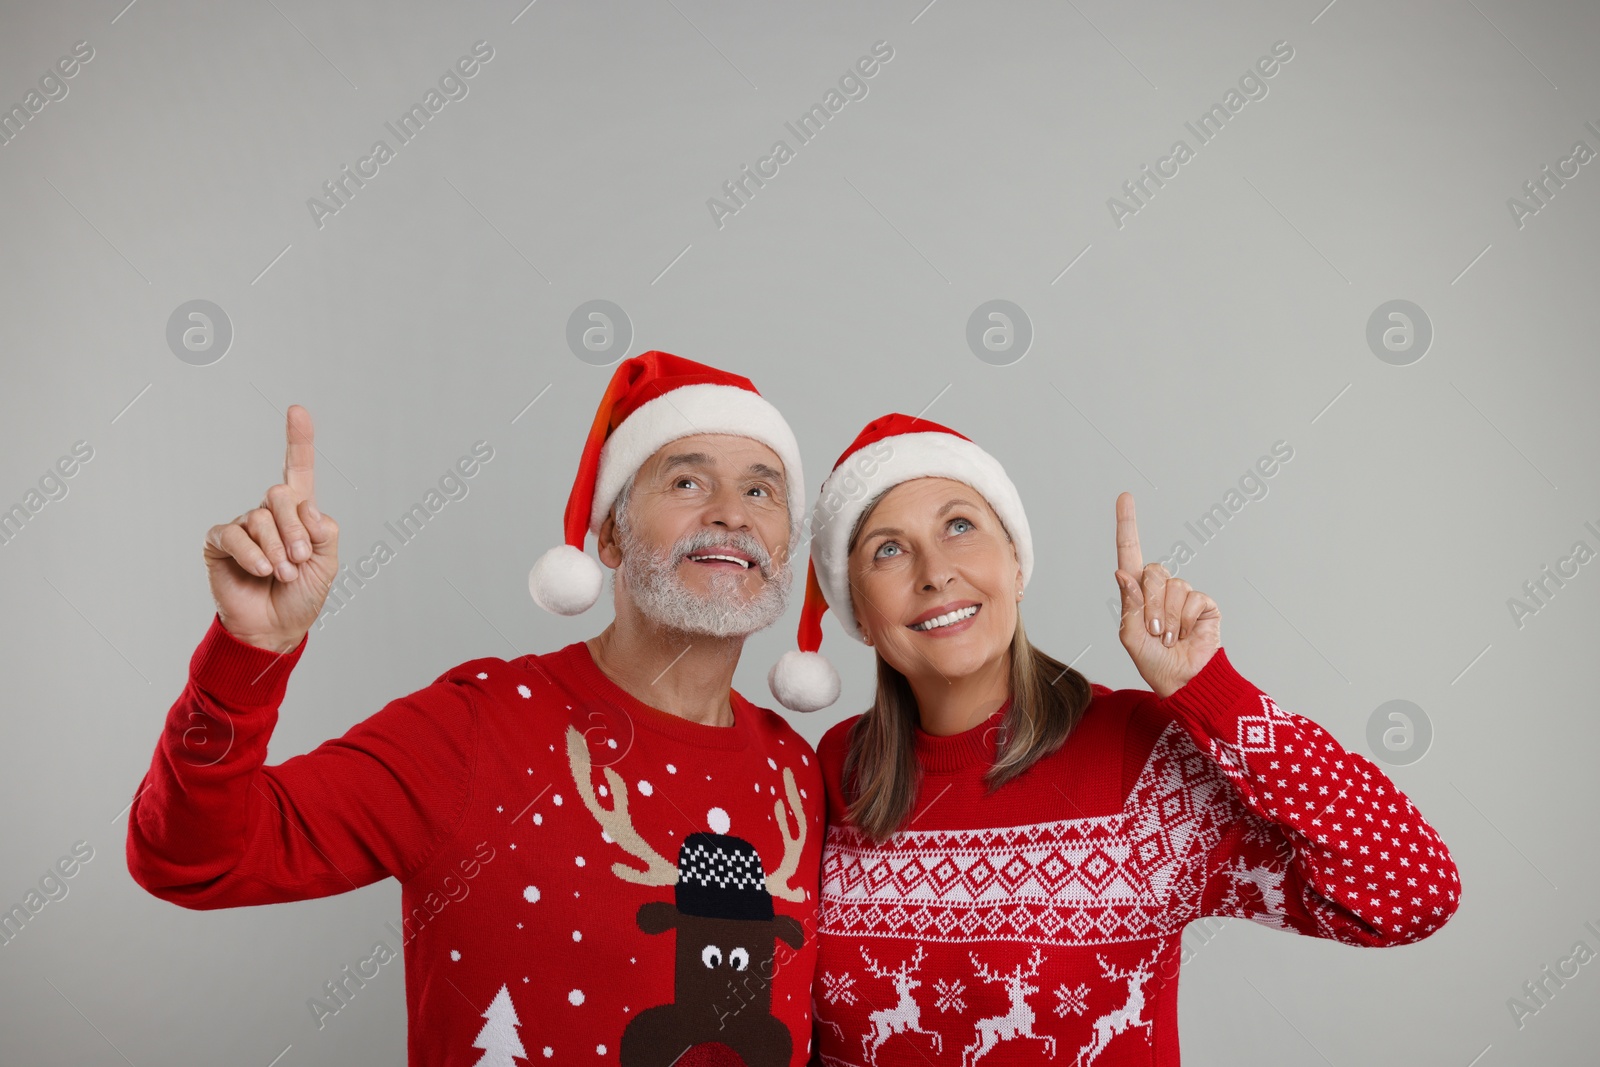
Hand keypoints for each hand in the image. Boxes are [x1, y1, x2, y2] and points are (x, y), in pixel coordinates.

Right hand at [203, 405, 339, 651]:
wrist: (276, 627)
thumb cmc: (302, 595)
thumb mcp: (327, 562)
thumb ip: (324, 532)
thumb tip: (308, 510)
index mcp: (298, 513)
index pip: (297, 470)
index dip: (298, 440)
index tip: (297, 410)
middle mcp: (268, 513)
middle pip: (280, 495)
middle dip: (295, 530)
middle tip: (299, 561)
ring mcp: (243, 526)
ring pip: (260, 518)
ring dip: (278, 549)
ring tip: (281, 574)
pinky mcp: (220, 542)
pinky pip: (235, 535)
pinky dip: (253, 554)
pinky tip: (262, 570)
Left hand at [1113, 491, 1219, 698]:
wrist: (1184, 680)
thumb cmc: (1154, 661)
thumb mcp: (1131, 635)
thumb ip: (1128, 604)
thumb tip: (1122, 573)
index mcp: (1136, 592)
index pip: (1130, 552)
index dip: (1127, 524)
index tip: (1124, 496)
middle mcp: (1159, 588)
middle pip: (1151, 571)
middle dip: (1150, 606)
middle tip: (1156, 632)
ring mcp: (1183, 594)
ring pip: (1171, 586)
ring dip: (1167, 617)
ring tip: (1170, 637)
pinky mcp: (1203, 602)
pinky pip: (1191, 598)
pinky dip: (1185, 620)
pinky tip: (1187, 634)